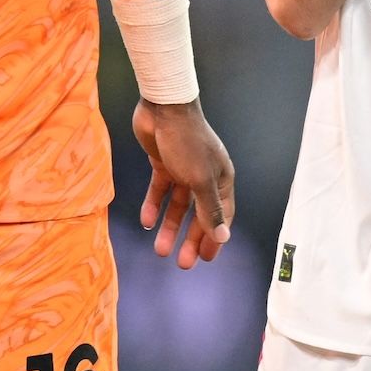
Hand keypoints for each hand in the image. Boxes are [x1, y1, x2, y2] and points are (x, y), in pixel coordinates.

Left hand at [132, 99, 234, 269]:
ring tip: (160, 250)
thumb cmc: (188, 142)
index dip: (214, 238)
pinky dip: (154, 205)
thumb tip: (224, 236)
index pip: (222, 216)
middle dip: (191, 238)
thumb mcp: (200, 179)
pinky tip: (146, 222)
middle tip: (183, 263)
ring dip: (170, 227)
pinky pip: (160, 190)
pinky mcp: (164, 163)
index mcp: (221, 179)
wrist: (163, 107)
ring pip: (178, 205)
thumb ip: (210, 209)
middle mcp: (205, 176)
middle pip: (199, 214)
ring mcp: (184, 170)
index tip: (206, 259)